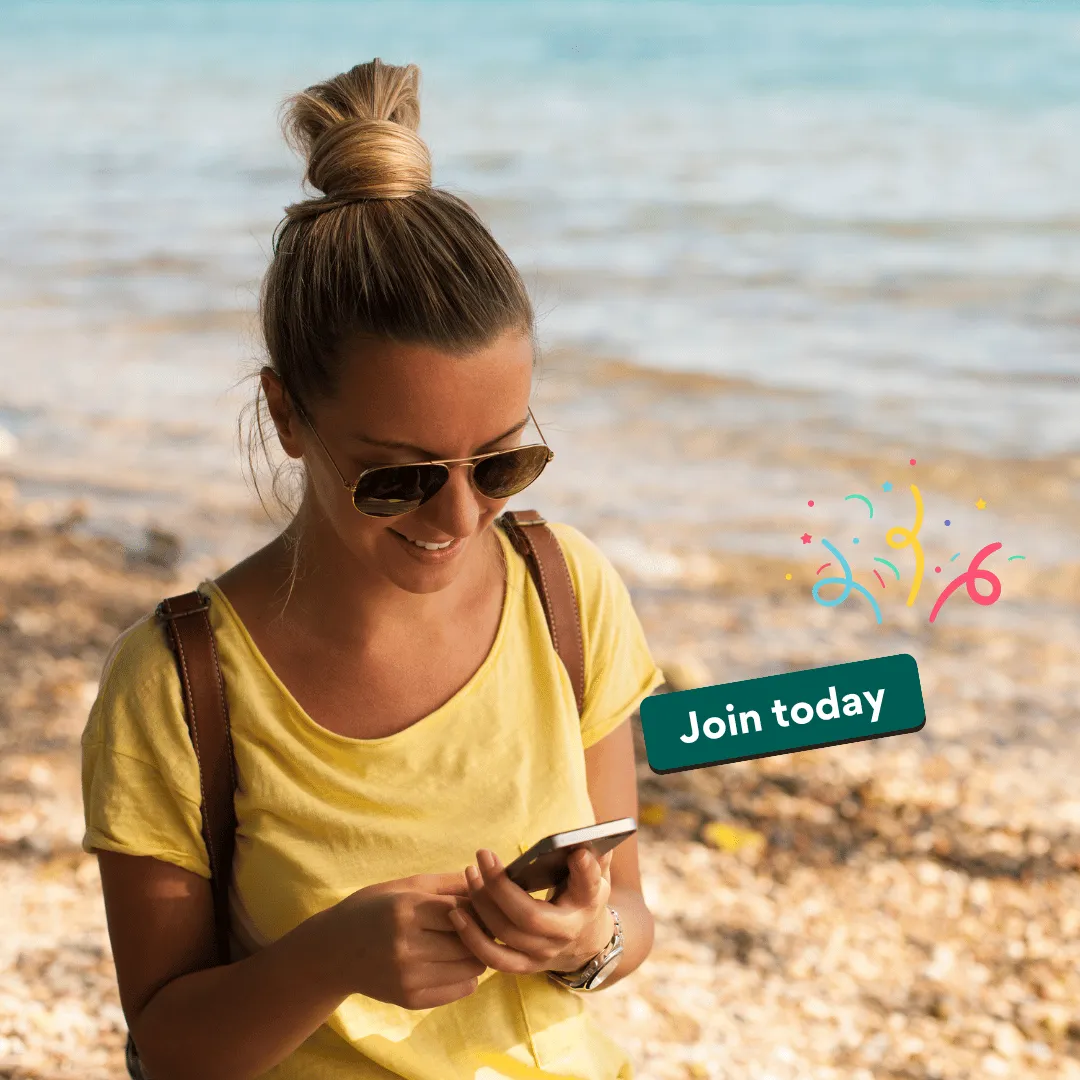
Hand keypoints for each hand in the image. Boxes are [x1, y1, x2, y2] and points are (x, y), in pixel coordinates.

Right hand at [324, 871, 485, 1008]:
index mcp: (406, 910)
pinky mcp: (409, 999)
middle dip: (481, 931)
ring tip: (466, 941)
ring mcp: (407, 976)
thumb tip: (487, 882)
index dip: (477, 905)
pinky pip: (459, 989)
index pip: (462, 909)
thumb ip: (447, 883)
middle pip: (470, 941)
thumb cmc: (372, 909)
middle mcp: (406, 946)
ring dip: (476, 953)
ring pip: (470, 967)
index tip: (481, 902)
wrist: (332, 951)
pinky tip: (453, 962)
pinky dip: (465, 975)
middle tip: (481, 923)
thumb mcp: (404, 885)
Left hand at [449, 847, 615, 975]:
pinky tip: (457, 914)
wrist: (586, 942)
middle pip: (529, 916)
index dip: (584, 872)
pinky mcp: (525, 966)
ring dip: (481, 905)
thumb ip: (592, 858)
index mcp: (587, 903)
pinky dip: (472, 938)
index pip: (588, 887)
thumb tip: (583, 844)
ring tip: (470, 874)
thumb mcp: (595, 875)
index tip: (577, 853)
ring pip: (506, 935)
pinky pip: (494, 959)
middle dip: (500, 886)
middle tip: (483, 856)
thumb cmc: (583, 896)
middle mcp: (565, 933)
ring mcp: (544, 953)